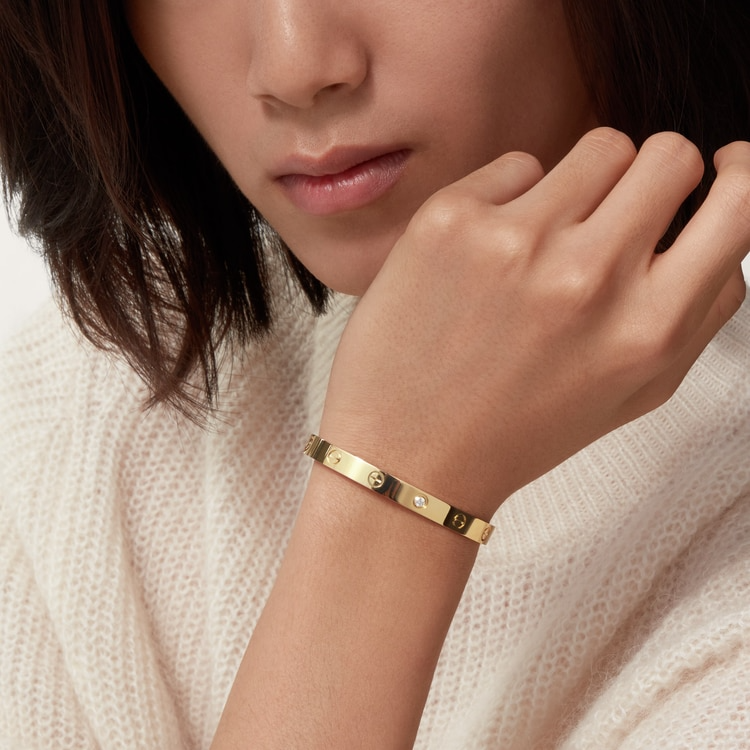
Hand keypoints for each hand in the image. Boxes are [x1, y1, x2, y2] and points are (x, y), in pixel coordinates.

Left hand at [320, 128, 748, 517]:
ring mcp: (517, 240)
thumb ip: (698, 309)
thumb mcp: (634, 391)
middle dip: (651, 179)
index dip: (738, 172)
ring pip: (597, 147)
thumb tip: (723, 212)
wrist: (409, 454)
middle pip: (665, 154)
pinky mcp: (450, 219)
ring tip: (544, 245)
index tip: (720, 168)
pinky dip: (512, 200)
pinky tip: (485, 256)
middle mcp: (589, 276)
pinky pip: (517, 165)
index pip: (741, 200)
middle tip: (614, 218)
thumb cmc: (521, 428)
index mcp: (648, 328)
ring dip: (583, 187)